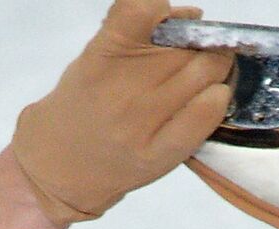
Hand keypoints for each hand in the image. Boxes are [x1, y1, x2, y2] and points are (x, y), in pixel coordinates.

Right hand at [10, 0, 235, 225]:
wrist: (61, 163)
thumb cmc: (85, 103)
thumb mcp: (96, 56)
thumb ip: (138, 32)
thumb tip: (192, 16)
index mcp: (102, 56)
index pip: (145, 9)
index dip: (166, 12)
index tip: (172, 23)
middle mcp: (121, 90)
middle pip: (186, 44)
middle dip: (198, 42)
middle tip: (196, 52)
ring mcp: (140, 125)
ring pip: (204, 73)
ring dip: (215, 67)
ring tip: (205, 73)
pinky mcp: (159, 154)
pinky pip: (206, 114)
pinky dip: (218, 97)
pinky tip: (211, 96)